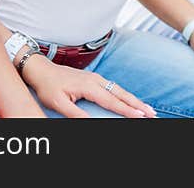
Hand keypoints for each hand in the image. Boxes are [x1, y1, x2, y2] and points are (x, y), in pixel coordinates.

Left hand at [22, 55, 155, 117]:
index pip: (113, 101)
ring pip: (119, 90)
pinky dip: (125, 95)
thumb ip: (75, 114)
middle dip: (138, 104)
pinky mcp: (94, 79)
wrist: (41, 70)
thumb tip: (90, 123)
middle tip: (152, 114)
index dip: (128, 110)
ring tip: (146, 109)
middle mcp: (96, 80)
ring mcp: (96, 78)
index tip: (141, 117)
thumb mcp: (58, 103)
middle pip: (121, 94)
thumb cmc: (48, 87)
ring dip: (134, 100)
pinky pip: (114, 88)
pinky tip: (129, 100)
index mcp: (89, 86)